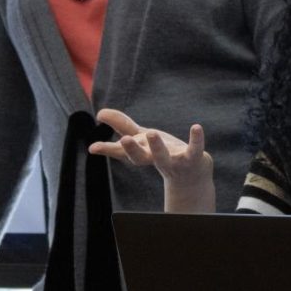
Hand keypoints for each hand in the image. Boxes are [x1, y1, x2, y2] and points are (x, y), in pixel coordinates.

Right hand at [89, 108, 214, 211]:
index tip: (93, 147)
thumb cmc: (162, 153)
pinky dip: (196, 140)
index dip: (108, 149)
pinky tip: (196, 127)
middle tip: (124, 140)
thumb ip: (121, 126)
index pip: (122, 152)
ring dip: (157, 147)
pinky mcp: (192, 158)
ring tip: (151, 133)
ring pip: (164, 157)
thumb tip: (99, 113)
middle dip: (132, 149)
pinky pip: (195, 149)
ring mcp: (174, 161)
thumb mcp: (142, 138)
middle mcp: (154, 159)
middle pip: (141, 157)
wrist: (191, 176)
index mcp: (142, 154)